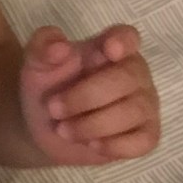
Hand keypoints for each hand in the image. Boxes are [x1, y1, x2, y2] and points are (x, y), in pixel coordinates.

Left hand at [19, 24, 160, 166]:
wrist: (46, 127)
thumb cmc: (49, 87)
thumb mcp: (36, 64)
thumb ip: (42, 47)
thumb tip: (59, 47)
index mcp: (111, 48)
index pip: (128, 37)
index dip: (123, 41)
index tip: (109, 49)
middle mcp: (134, 73)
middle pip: (126, 79)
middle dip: (86, 97)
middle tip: (53, 109)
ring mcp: (144, 104)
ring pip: (134, 111)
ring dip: (93, 124)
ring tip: (63, 130)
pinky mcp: (146, 135)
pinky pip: (143, 141)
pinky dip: (115, 145)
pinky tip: (92, 145)